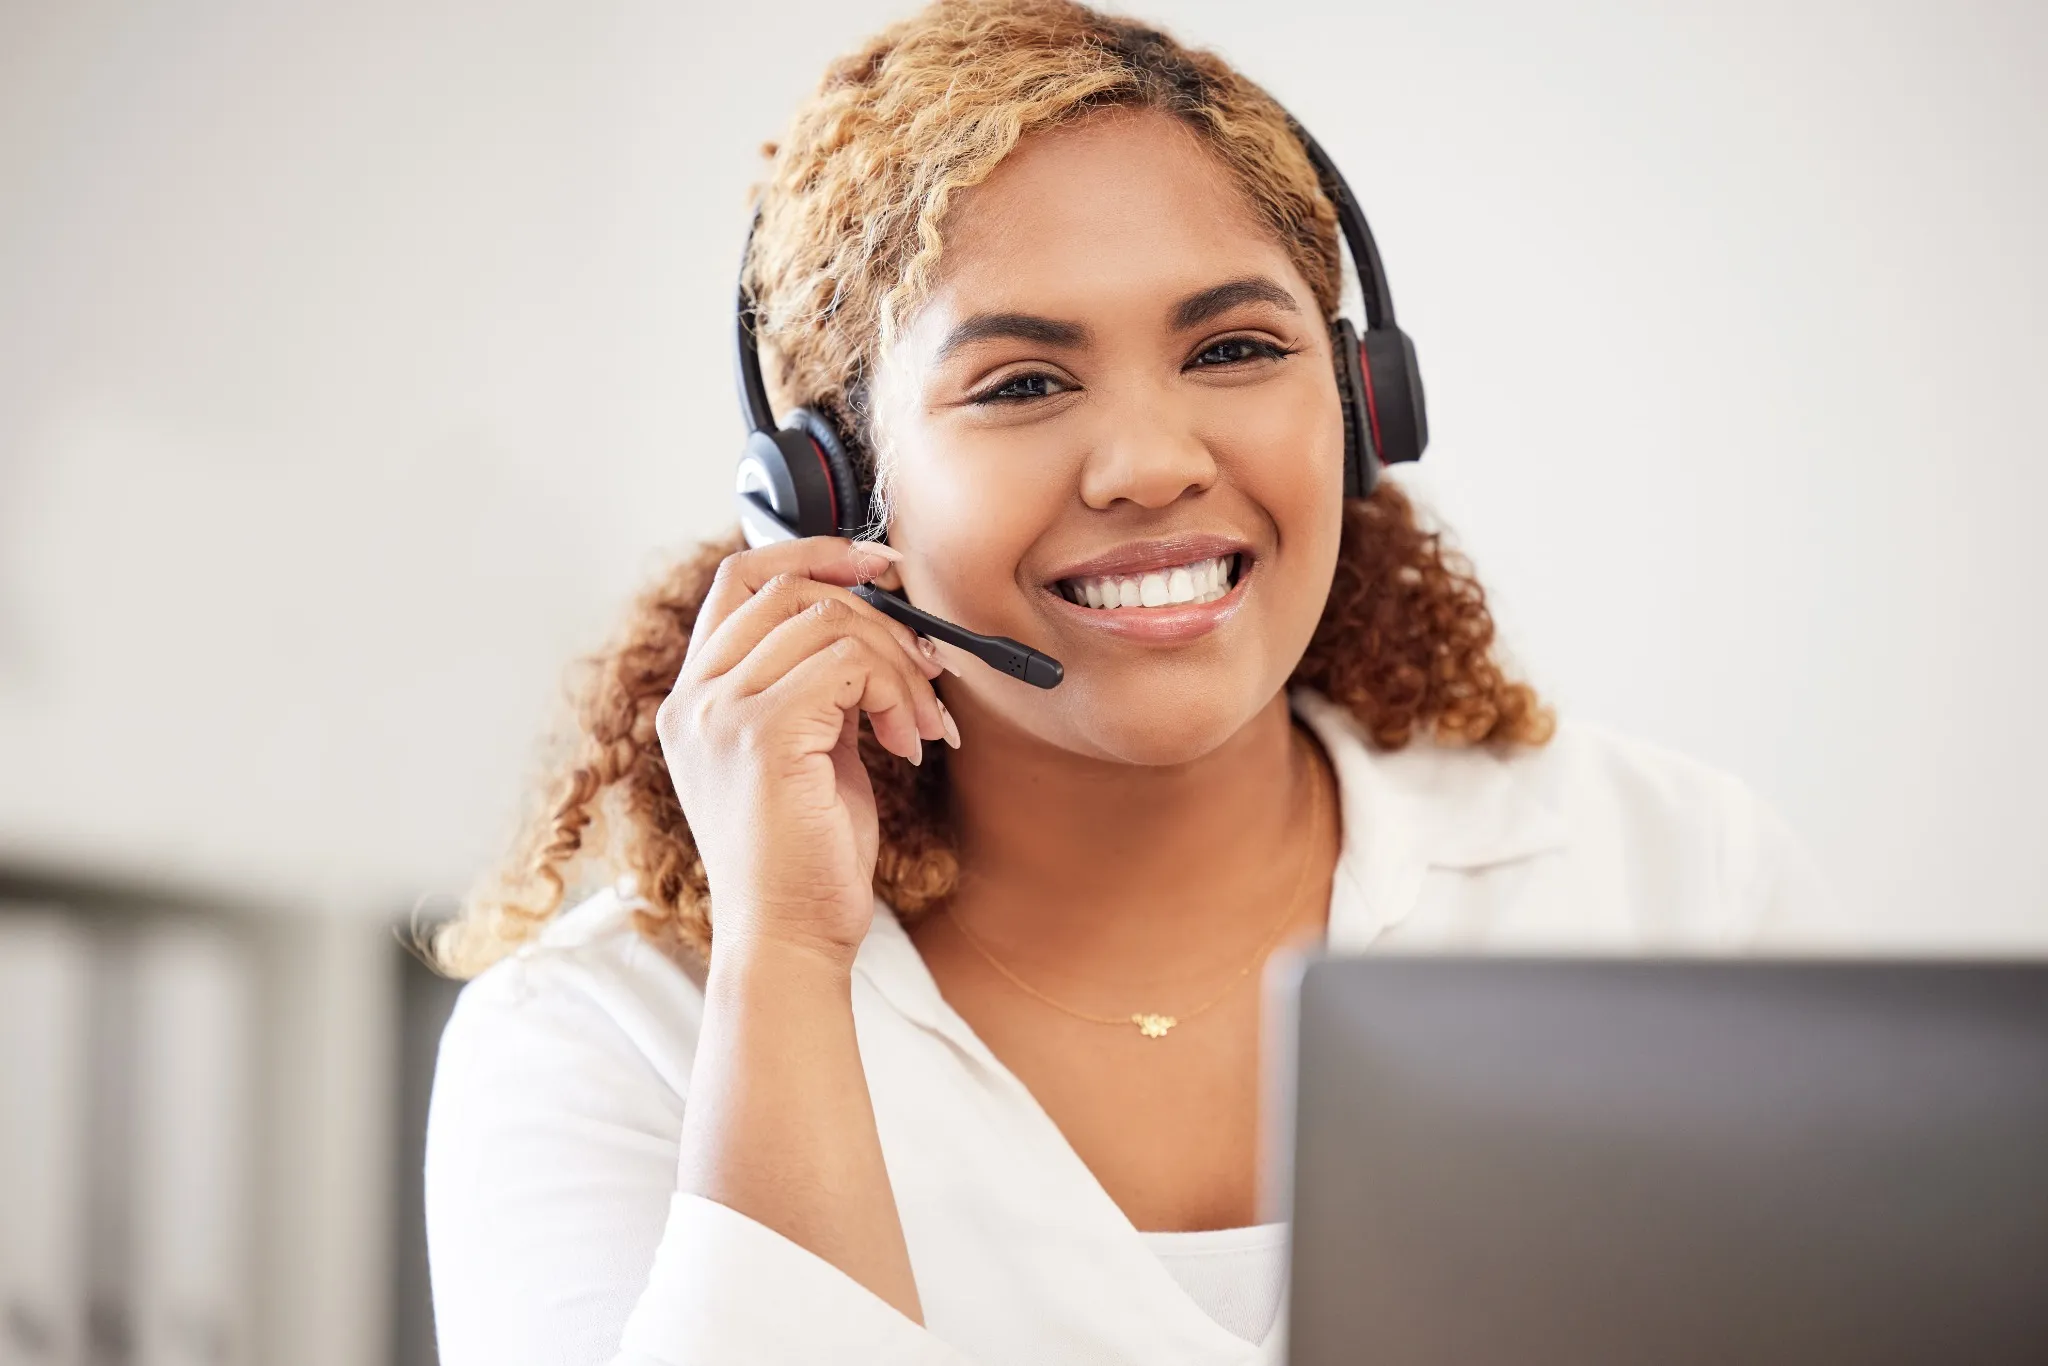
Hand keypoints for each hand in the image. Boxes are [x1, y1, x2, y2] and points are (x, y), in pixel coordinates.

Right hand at [657, 536, 956, 965]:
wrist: (790, 938)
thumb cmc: (807, 856)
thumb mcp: (809, 751)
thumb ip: (818, 685)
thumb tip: (878, 623)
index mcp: (695, 698)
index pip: (741, 580)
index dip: (813, 554)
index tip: (880, 566)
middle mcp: (694, 698)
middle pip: (790, 590)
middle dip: (877, 616)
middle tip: (928, 666)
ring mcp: (720, 712)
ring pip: (829, 623)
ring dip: (898, 666)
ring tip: (920, 724)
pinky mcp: (761, 733)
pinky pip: (845, 663)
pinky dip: (893, 691)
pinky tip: (906, 745)